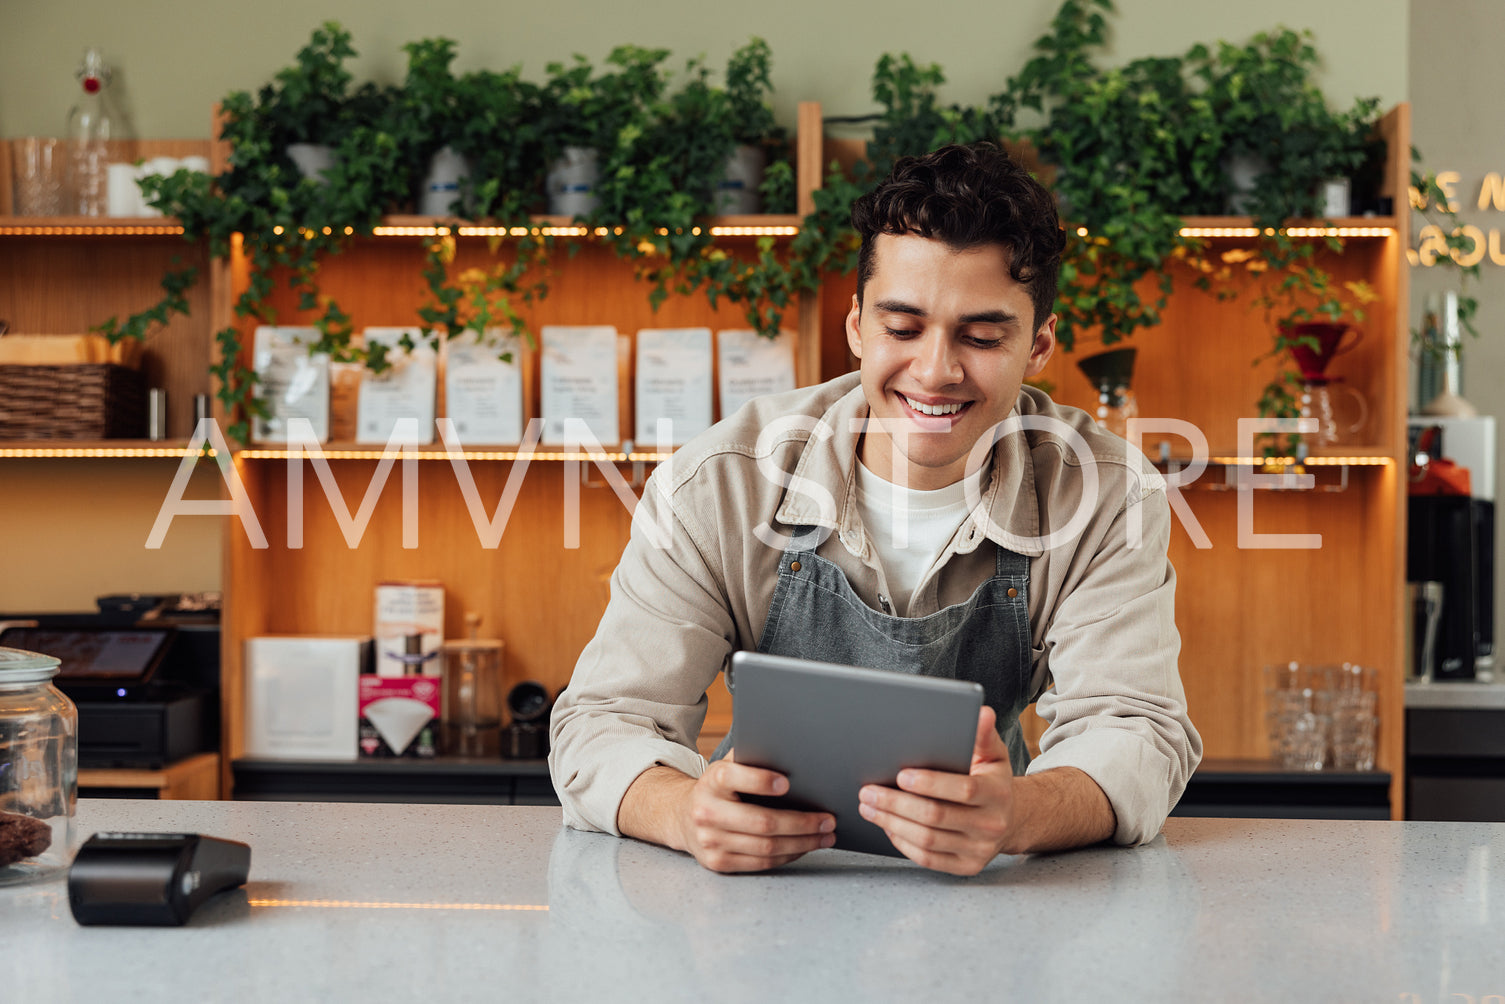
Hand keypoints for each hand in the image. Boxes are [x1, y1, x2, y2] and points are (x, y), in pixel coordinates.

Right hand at [672, 752, 836, 872]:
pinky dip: (788, 855)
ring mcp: (711, 841)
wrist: (683, 817)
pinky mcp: (718, 862)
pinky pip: (761, 863)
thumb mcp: (727, 767)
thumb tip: (792, 751)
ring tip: (826, 835)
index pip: (734, 778)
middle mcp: (707, 811)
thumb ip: (751, 758)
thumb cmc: (719, 788)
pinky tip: (805, 847)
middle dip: (801, 822)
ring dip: (802, 843)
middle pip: (762, 822)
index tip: (788, 783)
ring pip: (766, 847)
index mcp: (712, 781)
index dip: (761, 781)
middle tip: (828, 819)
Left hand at [857, 705, 1015, 875]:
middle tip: (868, 791)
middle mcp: (991, 825)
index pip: (964, 790)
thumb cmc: (991, 781)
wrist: (1010, 820)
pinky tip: (887, 826)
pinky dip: (902, 842)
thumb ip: (983, 735)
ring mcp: (978, 850)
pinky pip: (927, 859)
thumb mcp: (993, 755)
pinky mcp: (965, 867)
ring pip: (927, 840)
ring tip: (868, 807)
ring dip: (892, 823)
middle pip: (936, 817)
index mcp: (998, 794)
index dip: (930, 783)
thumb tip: (980, 712)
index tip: (900, 775)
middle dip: (897, 803)